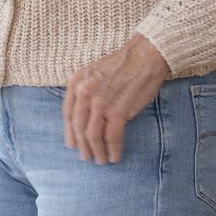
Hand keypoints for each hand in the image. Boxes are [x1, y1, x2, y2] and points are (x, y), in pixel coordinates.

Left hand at [63, 35, 170, 163]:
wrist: (147, 55)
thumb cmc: (124, 64)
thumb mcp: (94, 72)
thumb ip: (84, 90)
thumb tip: (82, 113)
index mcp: (75, 82)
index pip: (68, 113)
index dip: (70, 132)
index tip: (72, 145)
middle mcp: (84, 92)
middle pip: (79, 127)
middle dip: (82, 146)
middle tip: (86, 157)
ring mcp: (100, 102)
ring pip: (93, 135)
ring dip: (97, 151)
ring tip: (101, 160)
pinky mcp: (118, 110)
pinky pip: (112, 136)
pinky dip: (113, 149)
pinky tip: (115, 156)